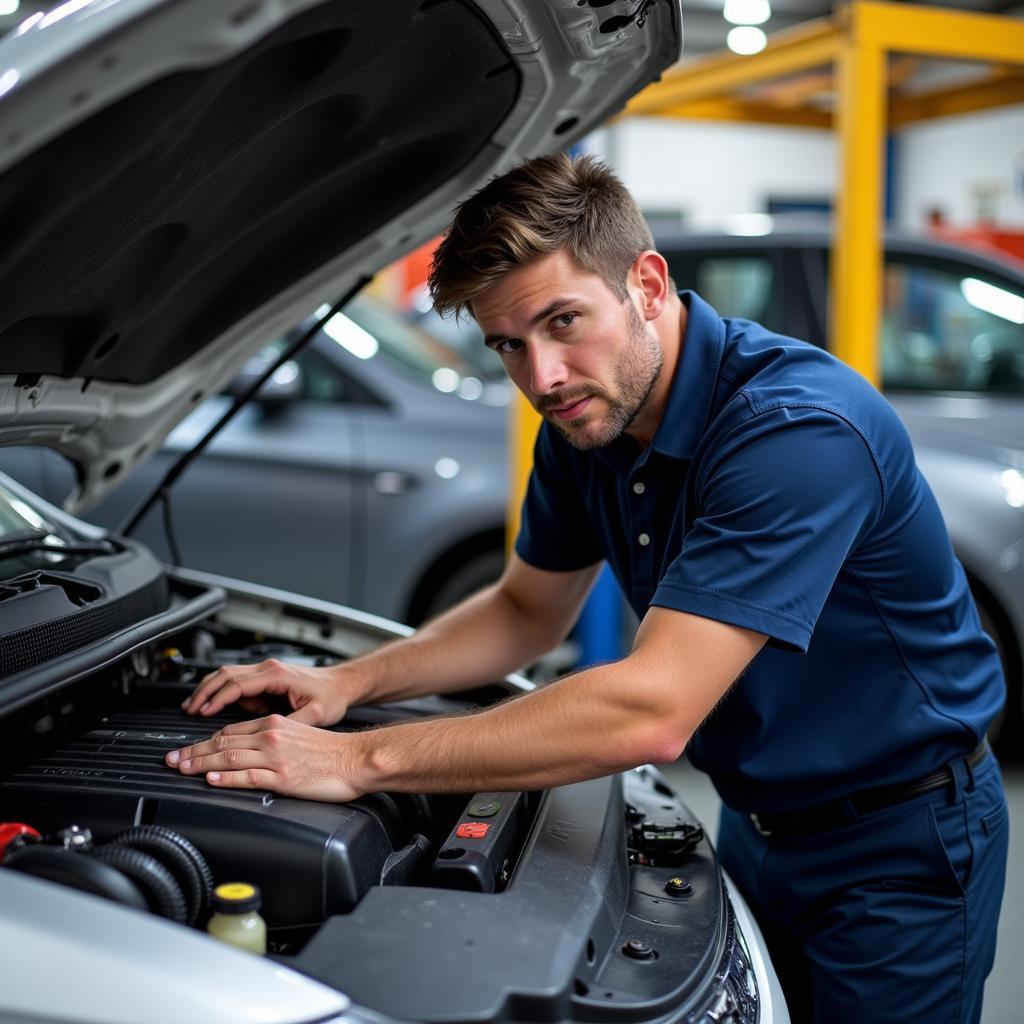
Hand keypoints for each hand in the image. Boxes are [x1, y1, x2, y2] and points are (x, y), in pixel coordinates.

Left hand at [165, 714, 362, 801]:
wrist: (356, 758)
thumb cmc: (332, 751)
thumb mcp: (298, 734)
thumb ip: (271, 739)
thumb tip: (246, 753)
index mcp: (274, 725)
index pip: (229, 732)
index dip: (203, 742)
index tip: (186, 751)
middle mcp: (272, 737)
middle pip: (223, 744)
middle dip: (192, 752)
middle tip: (171, 760)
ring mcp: (277, 757)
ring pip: (230, 758)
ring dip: (201, 764)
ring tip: (182, 770)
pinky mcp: (284, 777)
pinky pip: (249, 776)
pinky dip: (227, 778)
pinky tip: (212, 780)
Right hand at [181, 658, 352, 725]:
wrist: (342, 684)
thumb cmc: (331, 697)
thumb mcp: (315, 715)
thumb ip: (291, 724)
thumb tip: (271, 738)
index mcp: (277, 675)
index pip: (237, 684)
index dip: (216, 698)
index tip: (201, 712)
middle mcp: (268, 669)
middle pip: (225, 675)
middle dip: (204, 692)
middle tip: (187, 709)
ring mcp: (266, 671)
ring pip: (227, 674)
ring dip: (208, 689)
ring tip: (191, 706)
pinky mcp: (266, 678)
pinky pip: (236, 681)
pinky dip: (219, 690)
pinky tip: (210, 703)